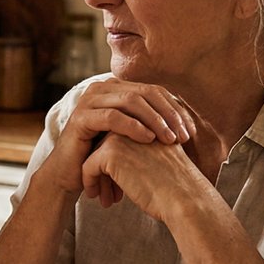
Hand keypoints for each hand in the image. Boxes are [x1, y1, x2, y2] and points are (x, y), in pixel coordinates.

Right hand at [37, 79, 194, 197]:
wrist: (72, 175)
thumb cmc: (105, 157)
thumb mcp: (132, 137)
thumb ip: (152, 124)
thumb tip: (187, 122)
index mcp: (117, 89)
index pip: (154, 91)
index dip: (175, 109)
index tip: (191, 132)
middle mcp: (102, 88)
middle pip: (145, 93)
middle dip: (168, 114)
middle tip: (183, 136)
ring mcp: (89, 100)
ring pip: (130, 101)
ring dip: (155, 120)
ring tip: (169, 139)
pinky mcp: (80, 117)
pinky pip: (112, 116)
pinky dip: (133, 126)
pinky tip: (148, 139)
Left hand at [80, 132, 204, 218]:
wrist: (185, 198)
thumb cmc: (177, 186)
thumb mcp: (161, 161)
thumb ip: (143, 154)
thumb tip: (124, 167)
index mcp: (146, 125)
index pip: (118, 140)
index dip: (114, 163)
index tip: (115, 183)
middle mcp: (132, 126)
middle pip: (104, 146)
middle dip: (102, 170)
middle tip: (105, 192)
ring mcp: (120, 137)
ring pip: (94, 156)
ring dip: (94, 177)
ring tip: (98, 195)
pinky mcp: (111, 152)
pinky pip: (88, 166)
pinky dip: (88, 181)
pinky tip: (94, 196)